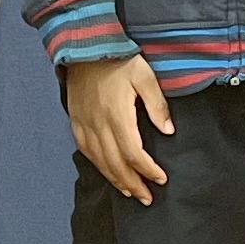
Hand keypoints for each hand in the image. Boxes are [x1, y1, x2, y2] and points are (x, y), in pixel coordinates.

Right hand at [66, 53, 175, 203]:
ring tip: (129, 191)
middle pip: (116, 164)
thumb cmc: (118, 59)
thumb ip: (157, 106)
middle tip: (147, 198)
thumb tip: (168, 132)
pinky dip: (97, 165)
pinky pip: (86, 150)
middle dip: (133, 183)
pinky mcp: (76, 120)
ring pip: (100, 161)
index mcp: (118, 116)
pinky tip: (106, 171)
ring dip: (115, 179)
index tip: (160, 179)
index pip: (134, 154)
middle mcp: (99, 125)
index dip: (148, 170)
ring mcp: (85, 124)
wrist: (85, 45)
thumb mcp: (145, 77)